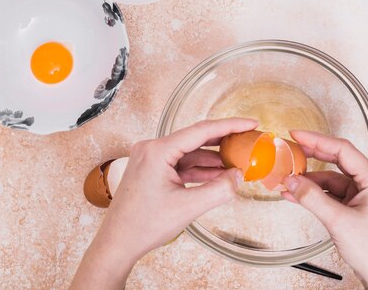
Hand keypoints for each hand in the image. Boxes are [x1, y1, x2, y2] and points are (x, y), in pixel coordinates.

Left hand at [70, 118, 257, 289]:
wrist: (117, 244)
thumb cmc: (143, 225)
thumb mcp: (188, 207)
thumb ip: (219, 190)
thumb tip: (239, 176)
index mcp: (158, 151)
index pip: (201, 131)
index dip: (230, 126)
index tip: (250, 124)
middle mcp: (153, 149)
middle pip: (196, 138)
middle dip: (224, 141)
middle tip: (247, 141)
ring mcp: (152, 159)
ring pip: (191, 152)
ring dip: (213, 159)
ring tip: (237, 163)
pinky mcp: (154, 170)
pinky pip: (183, 164)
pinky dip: (201, 169)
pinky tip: (219, 175)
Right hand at [282, 131, 367, 289]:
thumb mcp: (338, 221)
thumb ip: (312, 198)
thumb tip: (291, 181)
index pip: (342, 150)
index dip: (317, 140)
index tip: (297, 135)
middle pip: (337, 160)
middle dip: (313, 154)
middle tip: (291, 147)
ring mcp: (363, 195)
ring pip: (331, 178)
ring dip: (309, 180)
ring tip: (287, 178)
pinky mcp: (356, 206)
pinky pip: (331, 193)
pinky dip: (314, 194)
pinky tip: (296, 194)